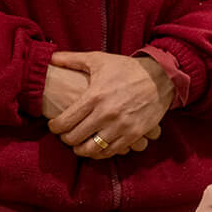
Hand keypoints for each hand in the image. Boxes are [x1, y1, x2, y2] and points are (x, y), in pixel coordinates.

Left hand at [48, 52, 173, 159]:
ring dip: (81, 150)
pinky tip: (96, 148)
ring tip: (79, 145)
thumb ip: (72, 60)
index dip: (54, 127)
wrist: (160, 76)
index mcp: (94, 96)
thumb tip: (50, 58)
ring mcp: (121, 126)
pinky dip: (101, 153)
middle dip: (65, 139)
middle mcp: (106, 114)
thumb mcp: (98, 60)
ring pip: (91, 150)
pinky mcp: (134, 134)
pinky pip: (111, 152)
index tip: (53, 126)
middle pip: (75, 138)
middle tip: (65, 135)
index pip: (64, 122)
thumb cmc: (126, 68)